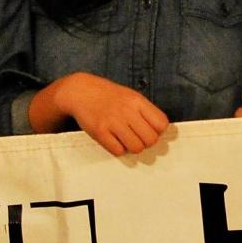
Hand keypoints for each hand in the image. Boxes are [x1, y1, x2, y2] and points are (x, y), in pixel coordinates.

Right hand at [53, 74, 169, 155]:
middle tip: (138, 138)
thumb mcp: (130, 96)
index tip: (151, 131)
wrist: (80, 91)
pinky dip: (118, 149)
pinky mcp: (100, 132)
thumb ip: (144, 111)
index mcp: (137, 101)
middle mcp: (127, 111)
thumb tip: (158, 131)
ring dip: (133, 147)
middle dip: (146, 142)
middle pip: (151, 139)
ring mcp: (113, 122)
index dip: (158, 131)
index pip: (161, 124)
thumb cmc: (107, 95)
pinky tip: (115, 141)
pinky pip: (118, 151)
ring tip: (126, 141)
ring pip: (136, 147)